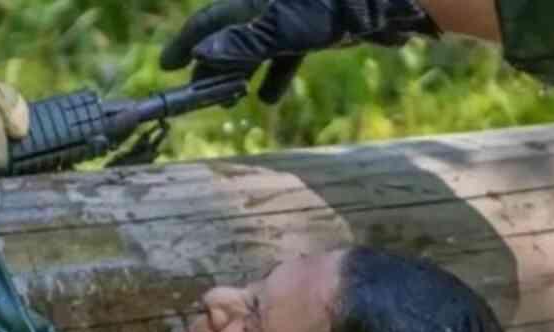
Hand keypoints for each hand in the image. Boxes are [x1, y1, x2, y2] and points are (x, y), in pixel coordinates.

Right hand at [160, 0, 434, 102]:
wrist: (385, 0)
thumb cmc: (331, 8)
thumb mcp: (282, 28)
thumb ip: (243, 42)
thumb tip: (202, 53)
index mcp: (254, 1)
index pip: (210, 22)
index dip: (187, 43)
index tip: (168, 66)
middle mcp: (269, 7)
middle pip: (230, 37)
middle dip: (212, 66)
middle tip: (195, 95)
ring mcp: (293, 19)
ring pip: (256, 49)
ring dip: (240, 75)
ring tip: (229, 100)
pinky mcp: (317, 30)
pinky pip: (285, 54)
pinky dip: (274, 75)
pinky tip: (267, 98)